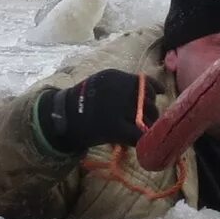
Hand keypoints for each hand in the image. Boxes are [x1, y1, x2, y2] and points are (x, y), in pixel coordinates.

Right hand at [32, 68, 152, 155]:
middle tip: (147, 120)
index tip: (158, 95)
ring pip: (147, 117)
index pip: (143, 81)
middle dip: (152, 111)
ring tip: (140, 131)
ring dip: (148, 126)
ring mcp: (116, 108)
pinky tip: (135, 142)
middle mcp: (117, 89)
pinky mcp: (113, 127)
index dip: (154, 89)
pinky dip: (140, 140)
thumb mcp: (100, 84)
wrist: (61, 119)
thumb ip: (122, 85)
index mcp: (114, 77)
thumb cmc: (82, 102)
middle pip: (148, 100)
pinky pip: (138, 135)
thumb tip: (153, 90)